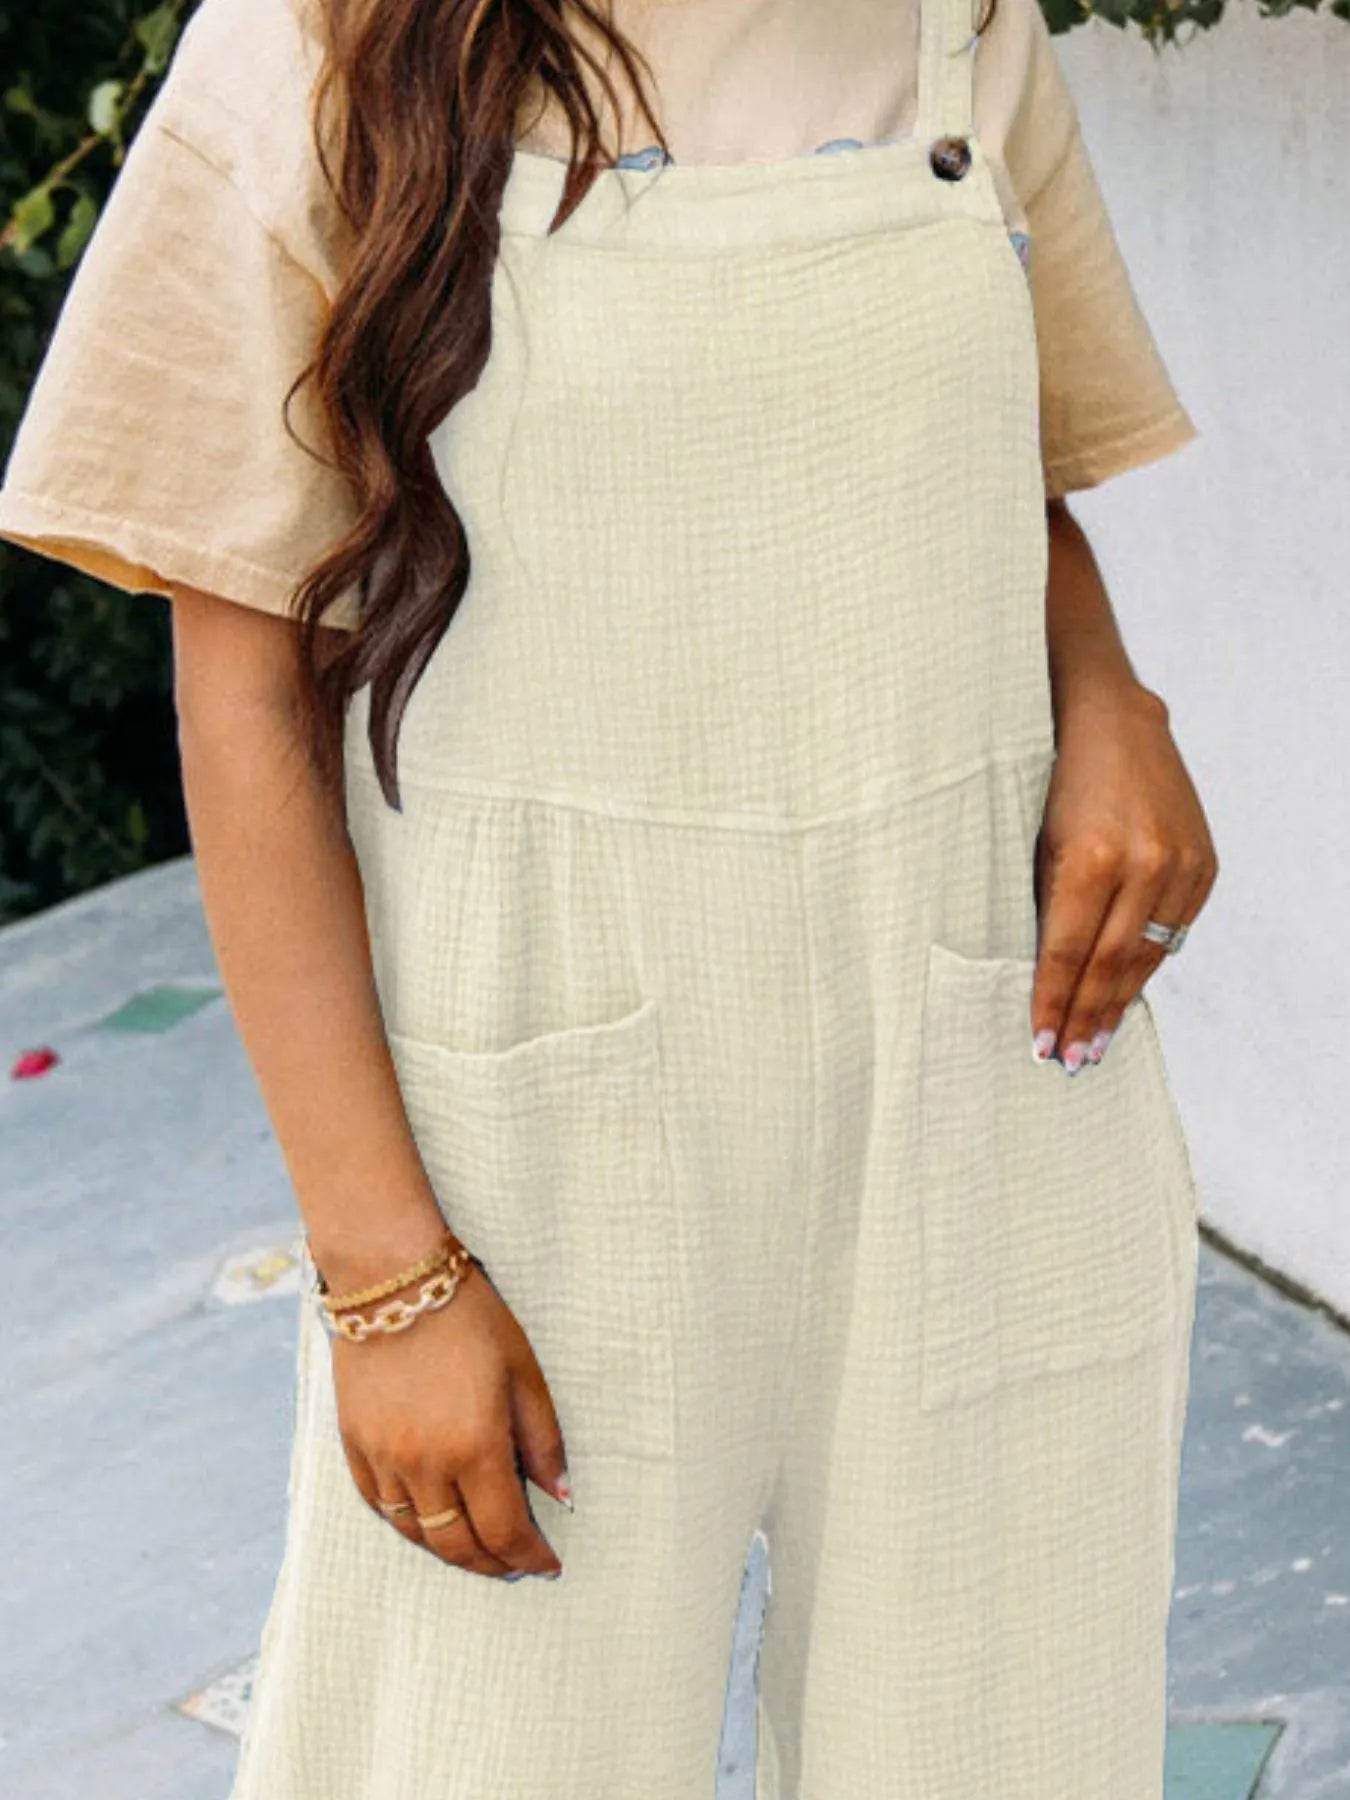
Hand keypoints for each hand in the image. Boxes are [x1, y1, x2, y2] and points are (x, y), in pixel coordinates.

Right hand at [332, 1257, 569, 1579]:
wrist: (392, 1279)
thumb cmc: (469, 1318)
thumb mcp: (523, 1372)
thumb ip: (543, 1440)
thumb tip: (562, 1495)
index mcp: (475, 1446)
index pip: (504, 1531)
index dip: (528, 1557)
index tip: (546, 1564)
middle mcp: (425, 1464)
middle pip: (457, 1544)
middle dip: (491, 1564)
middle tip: (514, 1564)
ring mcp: (384, 1457)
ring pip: (416, 1533)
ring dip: (449, 1549)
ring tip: (475, 1547)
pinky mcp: (354, 1444)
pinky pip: (380, 1505)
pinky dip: (408, 1524)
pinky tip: (428, 1521)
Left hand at [1031, 681, 1217, 1071]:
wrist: (1115, 724)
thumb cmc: (1057, 784)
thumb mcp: (1038, 843)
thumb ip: (1049, 907)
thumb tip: (1049, 980)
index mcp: (1091, 859)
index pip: (1068, 953)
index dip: (1054, 1003)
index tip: (1041, 1045)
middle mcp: (1143, 865)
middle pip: (1110, 964)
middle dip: (1087, 1017)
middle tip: (1070, 1060)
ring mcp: (1180, 865)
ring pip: (1146, 955)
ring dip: (1119, 1003)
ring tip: (1096, 1042)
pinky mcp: (1204, 865)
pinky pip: (1173, 932)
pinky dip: (1147, 964)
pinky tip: (1127, 993)